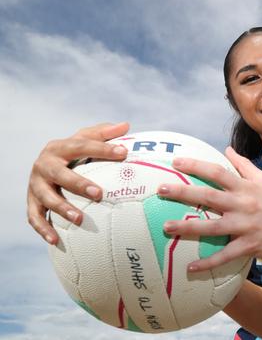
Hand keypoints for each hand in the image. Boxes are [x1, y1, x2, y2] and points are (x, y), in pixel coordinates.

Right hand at [27, 122, 129, 243]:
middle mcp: (43, 165)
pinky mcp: (31, 202)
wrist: (45, 166)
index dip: (102, 149)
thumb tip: (126, 126)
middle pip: (59, 174)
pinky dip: (44, 229)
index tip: (123, 153)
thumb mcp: (85, 139)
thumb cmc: (73, 153)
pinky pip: (35, 218)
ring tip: (80, 219)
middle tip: (99, 193)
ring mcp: (35, 185)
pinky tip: (57, 240)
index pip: (81, 145)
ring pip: (46, 198)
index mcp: (58, 147)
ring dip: (61, 208)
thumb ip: (104, 134)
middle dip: (78, 184)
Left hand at [158, 147, 261, 271]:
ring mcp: (246, 226)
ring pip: (212, 226)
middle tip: (160, 189)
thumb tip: (227, 149)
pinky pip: (225, 255)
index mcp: (246, 187)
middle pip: (209, 196)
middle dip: (183, 192)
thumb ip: (244, 165)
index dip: (196, 165)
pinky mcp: (250, 246)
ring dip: (188, 227)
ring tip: (166, 227)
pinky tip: (190, 267)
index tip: (176, 162)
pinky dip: (208, 262)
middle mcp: (244, 204)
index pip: (218, 172)